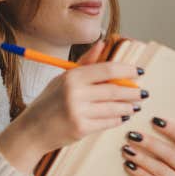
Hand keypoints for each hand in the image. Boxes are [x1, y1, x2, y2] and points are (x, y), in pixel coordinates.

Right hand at [0, 39, 145, 173]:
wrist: (31, 132)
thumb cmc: (48, 103)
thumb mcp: (63, 79)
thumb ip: (85, 63)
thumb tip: (102, 43)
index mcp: (72, 77)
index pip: (106, 70)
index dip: (126, 70)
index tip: (139, 72)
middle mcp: (75, 93)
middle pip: (114, 90)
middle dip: (132, 92)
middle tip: (143, 93)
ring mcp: (78, 112)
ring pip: (114, 108)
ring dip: (128, 107)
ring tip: (135, 106)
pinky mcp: (81, 129)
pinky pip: (108, 122)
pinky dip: (118, 119)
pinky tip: (123, 116)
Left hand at [121, 116, 174, 175]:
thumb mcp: (170, 161)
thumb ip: (166, 145)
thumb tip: (143, 122)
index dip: (172, 128)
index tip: (153, 119)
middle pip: (171, 154)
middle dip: (149, 143)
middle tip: (131, 134)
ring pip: (161, 170)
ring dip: (142, 158)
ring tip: (126, 149)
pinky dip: (140, 174)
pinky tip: (129, 166)